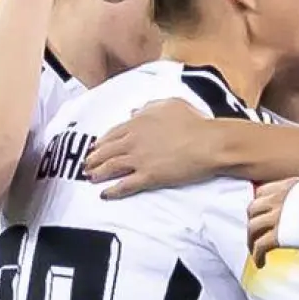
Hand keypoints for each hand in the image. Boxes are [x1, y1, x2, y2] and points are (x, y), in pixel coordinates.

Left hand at [86, 100, 217, 197]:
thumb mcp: (172, 105)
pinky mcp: (149, 176)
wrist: (211, 142)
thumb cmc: (196, 122)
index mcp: (138, 123)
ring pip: (110, 167)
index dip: (101, 142)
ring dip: (98, 173)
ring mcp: (140, 159)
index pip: (112, 133)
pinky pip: (125, 185)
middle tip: (87, 164)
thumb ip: (150, 107)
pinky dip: (112, 191)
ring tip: (91, 178)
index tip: (95, 147)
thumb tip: (136, 111)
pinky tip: (105, 194)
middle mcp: (133, 141)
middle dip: (94, 158)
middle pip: (106, 151)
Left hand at [246, 178, 298, 266]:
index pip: (262, 192)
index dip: (260, 205)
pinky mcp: (278, 235)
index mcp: (291, 186)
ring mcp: (278, 216)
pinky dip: (257, 255)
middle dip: (253, 221)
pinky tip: (260, 262)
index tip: (261, 214)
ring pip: (253, 227)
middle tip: (255, 233)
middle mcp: (281, 198)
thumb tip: (296, 211)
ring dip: (251, 240)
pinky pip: (260, 245)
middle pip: (253, 208)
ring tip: (255, 250)